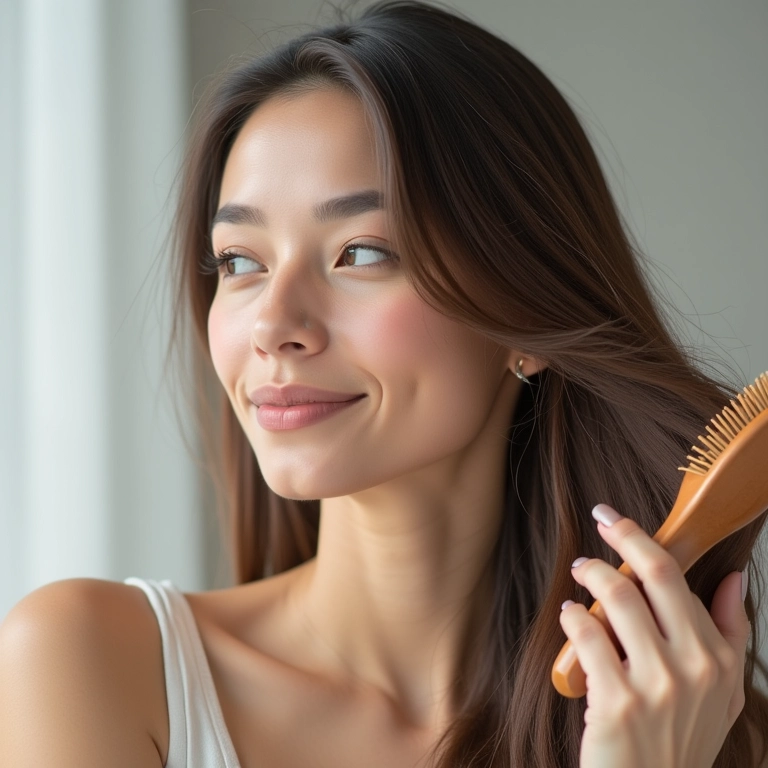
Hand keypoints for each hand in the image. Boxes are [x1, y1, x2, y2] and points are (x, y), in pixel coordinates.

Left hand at [559, 503, 749, 767]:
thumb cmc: (680, 740)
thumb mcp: (725, 694)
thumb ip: (731, 633)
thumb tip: (734, 578)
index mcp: (719, 660)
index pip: (681, 580)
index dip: (645, 542)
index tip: (619, 522)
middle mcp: (694, 668)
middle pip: (656, 574)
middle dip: (624, 535)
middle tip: (601, 521)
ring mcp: (656, 686)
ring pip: (618, 597)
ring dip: (591, 572)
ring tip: (580, 570)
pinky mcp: (616, 702)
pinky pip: (588, 636)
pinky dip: (573, 616)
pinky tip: (569, 614)